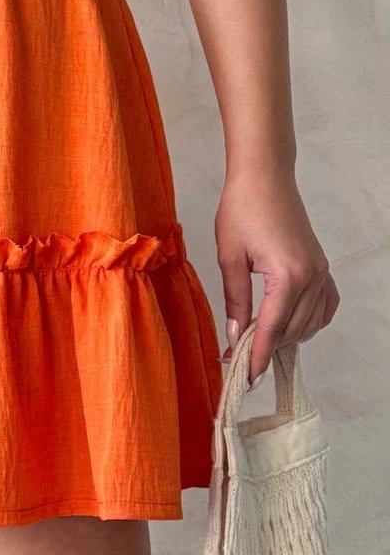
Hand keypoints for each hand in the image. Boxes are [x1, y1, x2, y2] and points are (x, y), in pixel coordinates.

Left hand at [215, 169, 339, 387]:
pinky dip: (310, 321)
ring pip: (310, 323)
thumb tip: (234, 336)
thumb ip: (235, 299)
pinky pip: (325, 305)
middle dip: (267, 349)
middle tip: (240, 360)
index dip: (257, 356)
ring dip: (286, 338)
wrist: (264, 177)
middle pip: (292, 330)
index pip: (272, 329)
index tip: (244, 377)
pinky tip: (290, 325)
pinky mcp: (322, 266)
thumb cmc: (242, 209)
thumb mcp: (229, 257)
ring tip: (258, 344)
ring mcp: (321, 271)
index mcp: (288, 276)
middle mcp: (312, 277)